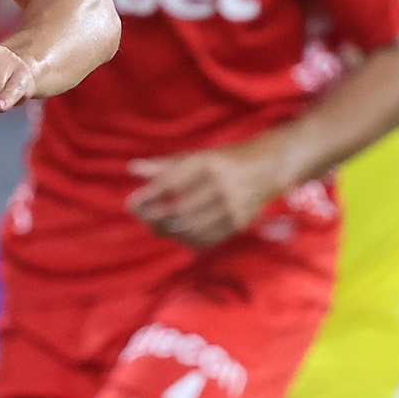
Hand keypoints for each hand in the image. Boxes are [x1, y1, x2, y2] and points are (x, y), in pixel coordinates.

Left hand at [126, 147, 289, 248]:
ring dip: (168, 231)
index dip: (148, 196)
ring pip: (191, 228)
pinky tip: (176, 235)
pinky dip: (187, 241)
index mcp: (207, 162)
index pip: (170, 182)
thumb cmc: (224, 160)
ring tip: (155, 227)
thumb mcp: (196, 156)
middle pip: (178, 209)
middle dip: (155, 217)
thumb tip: (131, 168)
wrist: (268, 167)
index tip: (130, 203)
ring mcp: (232, 205)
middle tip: (142, 217)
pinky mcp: (239, 222)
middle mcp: (221, 183)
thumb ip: (164, 164)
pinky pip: (207, 240)